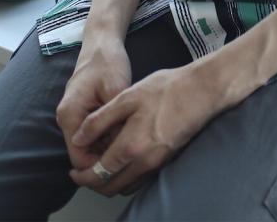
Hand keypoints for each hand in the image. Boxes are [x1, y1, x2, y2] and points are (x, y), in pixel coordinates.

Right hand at [55, 32, 131, 173]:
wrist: (102, 42)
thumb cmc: (109, 62)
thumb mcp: (117, 89)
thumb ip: (115, 120)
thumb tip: (121, 147)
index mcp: (70, 115)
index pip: (80, 157)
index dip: (101, 164)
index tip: (124, 161)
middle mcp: (66, 118)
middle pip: (83, 152)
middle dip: (105, 155)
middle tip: (130, 150)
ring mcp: (72, 115)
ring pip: (88, 142)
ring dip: (106, 144)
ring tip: (129, 138)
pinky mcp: (80, 110)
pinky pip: (91, 131)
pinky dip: (106, 133)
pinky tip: (123, 127)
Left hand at [67, 60, 226, 196]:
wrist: (202, 90)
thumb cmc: (165, 89)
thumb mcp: (127, 97)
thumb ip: (100, 120)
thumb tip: (79, 139)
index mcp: (130, 147)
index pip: (99, 173)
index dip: (82, 176)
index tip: (73, 171)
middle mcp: (144, 162)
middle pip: (112, 187)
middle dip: (93, 184)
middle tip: (83, 172)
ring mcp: (158, 163)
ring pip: (127, 186)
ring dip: (111, 182)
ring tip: (101, 165)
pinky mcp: (168, 159)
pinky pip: (141, 178)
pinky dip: (127, 176)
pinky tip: (124, 159)